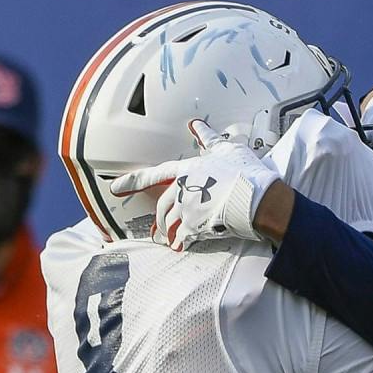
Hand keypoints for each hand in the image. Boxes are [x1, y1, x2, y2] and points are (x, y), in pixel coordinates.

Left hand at [118, 121, 279, 251]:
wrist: (256, 197)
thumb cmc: (243, 171)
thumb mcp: (225, 149)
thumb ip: (208, 139)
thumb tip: (197, 126)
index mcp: (186, 170)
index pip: (154, 175)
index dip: (133, 181)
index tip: (115, 187)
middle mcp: (182, 189)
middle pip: (162, 206)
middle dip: (159, 220)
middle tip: (157, 229)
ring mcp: (188, 209)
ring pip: (169, 223)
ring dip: (168, 233)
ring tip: (170, 241)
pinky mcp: (197, 227)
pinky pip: (183, 237)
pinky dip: (181, 243)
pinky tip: (181, 247)